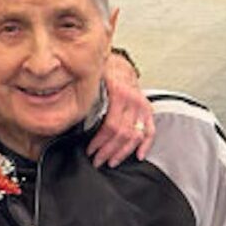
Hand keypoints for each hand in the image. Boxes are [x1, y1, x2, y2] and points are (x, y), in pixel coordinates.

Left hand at [86, 52, 154, 167]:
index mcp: (119, 93)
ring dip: (123, 152)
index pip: (111, 126)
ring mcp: (142, 106)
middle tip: (98, 160)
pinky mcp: (148, 110)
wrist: (118, 65)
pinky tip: (139, 155)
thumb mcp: (93, 81)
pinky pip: (151, 131)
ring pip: (136, 136)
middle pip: (123, 134)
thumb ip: (88, 99)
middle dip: (108, 151)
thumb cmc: (104, 72)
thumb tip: (74, 118)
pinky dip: (146, 145)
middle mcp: (133, 100)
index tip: (91, 151)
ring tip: (111, 161)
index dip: (100, 142)